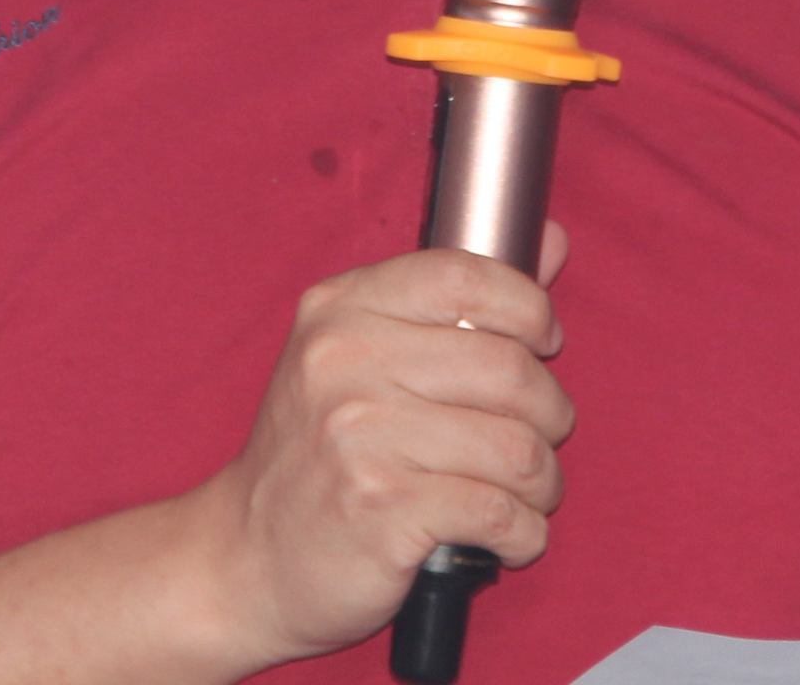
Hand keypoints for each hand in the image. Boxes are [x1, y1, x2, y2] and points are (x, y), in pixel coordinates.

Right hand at [185, 226, 574, 668]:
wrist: (249, 556)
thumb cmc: (320, 453)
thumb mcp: (362, 355)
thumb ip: (457, 300)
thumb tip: (550, 242)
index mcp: (341, 310)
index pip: (465, 277)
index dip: (528, 307)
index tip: (544, 340)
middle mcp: (345, 363)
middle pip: (508, 369)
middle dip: (550, 412)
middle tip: (542, 436)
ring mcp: (360, 439)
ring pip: (515, 448)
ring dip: (543, 480)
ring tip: (529, 492)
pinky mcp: (382, 511)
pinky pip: (499, 513)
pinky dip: (525, 532)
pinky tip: (513, 536)